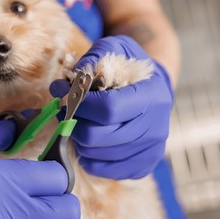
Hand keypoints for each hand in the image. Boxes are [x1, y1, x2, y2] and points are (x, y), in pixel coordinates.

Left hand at [50, 35, 172, 179]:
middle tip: (68, 111)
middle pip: (97, 136)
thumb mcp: (116, 49)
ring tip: (80, 122)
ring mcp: (151, 150)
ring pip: (95, 154)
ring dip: (79, 138)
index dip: (81, 103)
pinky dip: (88, 156)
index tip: (68, 95)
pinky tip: (91, 140)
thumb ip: (91, 59)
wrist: (155, 89)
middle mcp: (156, 127)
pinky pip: (103, 170)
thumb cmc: (131, 68)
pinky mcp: (142, 167)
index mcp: (152, 95)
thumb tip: (62, 85)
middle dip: (74, 122)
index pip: (108, 108)